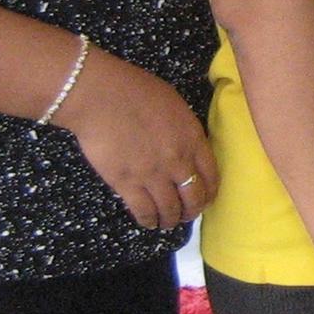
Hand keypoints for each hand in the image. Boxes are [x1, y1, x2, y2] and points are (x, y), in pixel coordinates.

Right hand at [61, 46, 217, 231]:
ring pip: (170, 208)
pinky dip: (148, 220)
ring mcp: (152, 175)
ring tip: (167, 222)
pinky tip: (148, 222)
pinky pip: (143, 210)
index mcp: (193, 139)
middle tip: (187, 215)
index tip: (206, 199)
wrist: (102, 97)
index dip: (209, 193)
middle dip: (192, 210)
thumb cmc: (137, 91)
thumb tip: (186, 149)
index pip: (211, 175)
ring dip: (171, 219)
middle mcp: (178, 161)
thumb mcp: (176, 107)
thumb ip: (185, 132)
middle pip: (193, 197)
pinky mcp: (126, 183)